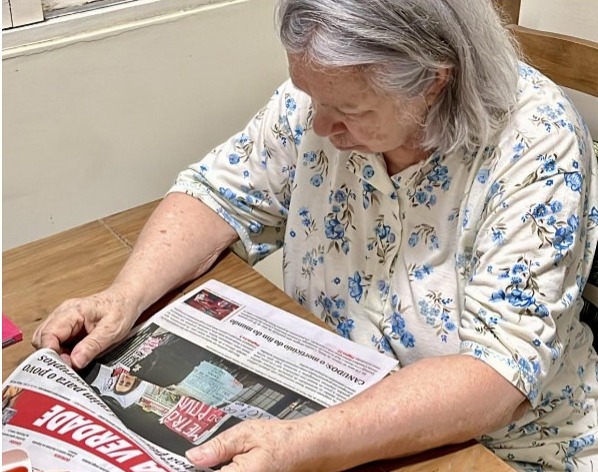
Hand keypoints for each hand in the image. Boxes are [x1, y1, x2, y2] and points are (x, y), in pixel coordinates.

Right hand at [32, 287, 137, 368]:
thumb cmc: (121, 309)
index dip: (51, 353)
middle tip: (69, 366)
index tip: (64, 365)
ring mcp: (64, 319)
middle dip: (52, 355)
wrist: (127, 298)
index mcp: (72, 311)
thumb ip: (93, 345)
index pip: (47, 334)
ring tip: (74, 361)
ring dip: (57, 354)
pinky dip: (62, 352)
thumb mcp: (112, 329)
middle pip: (42, 338)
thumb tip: (75, 362)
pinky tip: (75, 356)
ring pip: (46, 341)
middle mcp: (63, 314)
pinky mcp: (68, 326)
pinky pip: (57, 341)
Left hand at [186, 418, 322, 471]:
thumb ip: (219, 445)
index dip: (193, 468)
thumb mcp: (248, 433)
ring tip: (221, 458)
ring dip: (219, 469)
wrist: (309, 449)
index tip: (185, 462)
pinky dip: (230, 469)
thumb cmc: (283, 440)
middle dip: (206, 468)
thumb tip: (194, 455)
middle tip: (206, 457)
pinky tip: (232, 463)